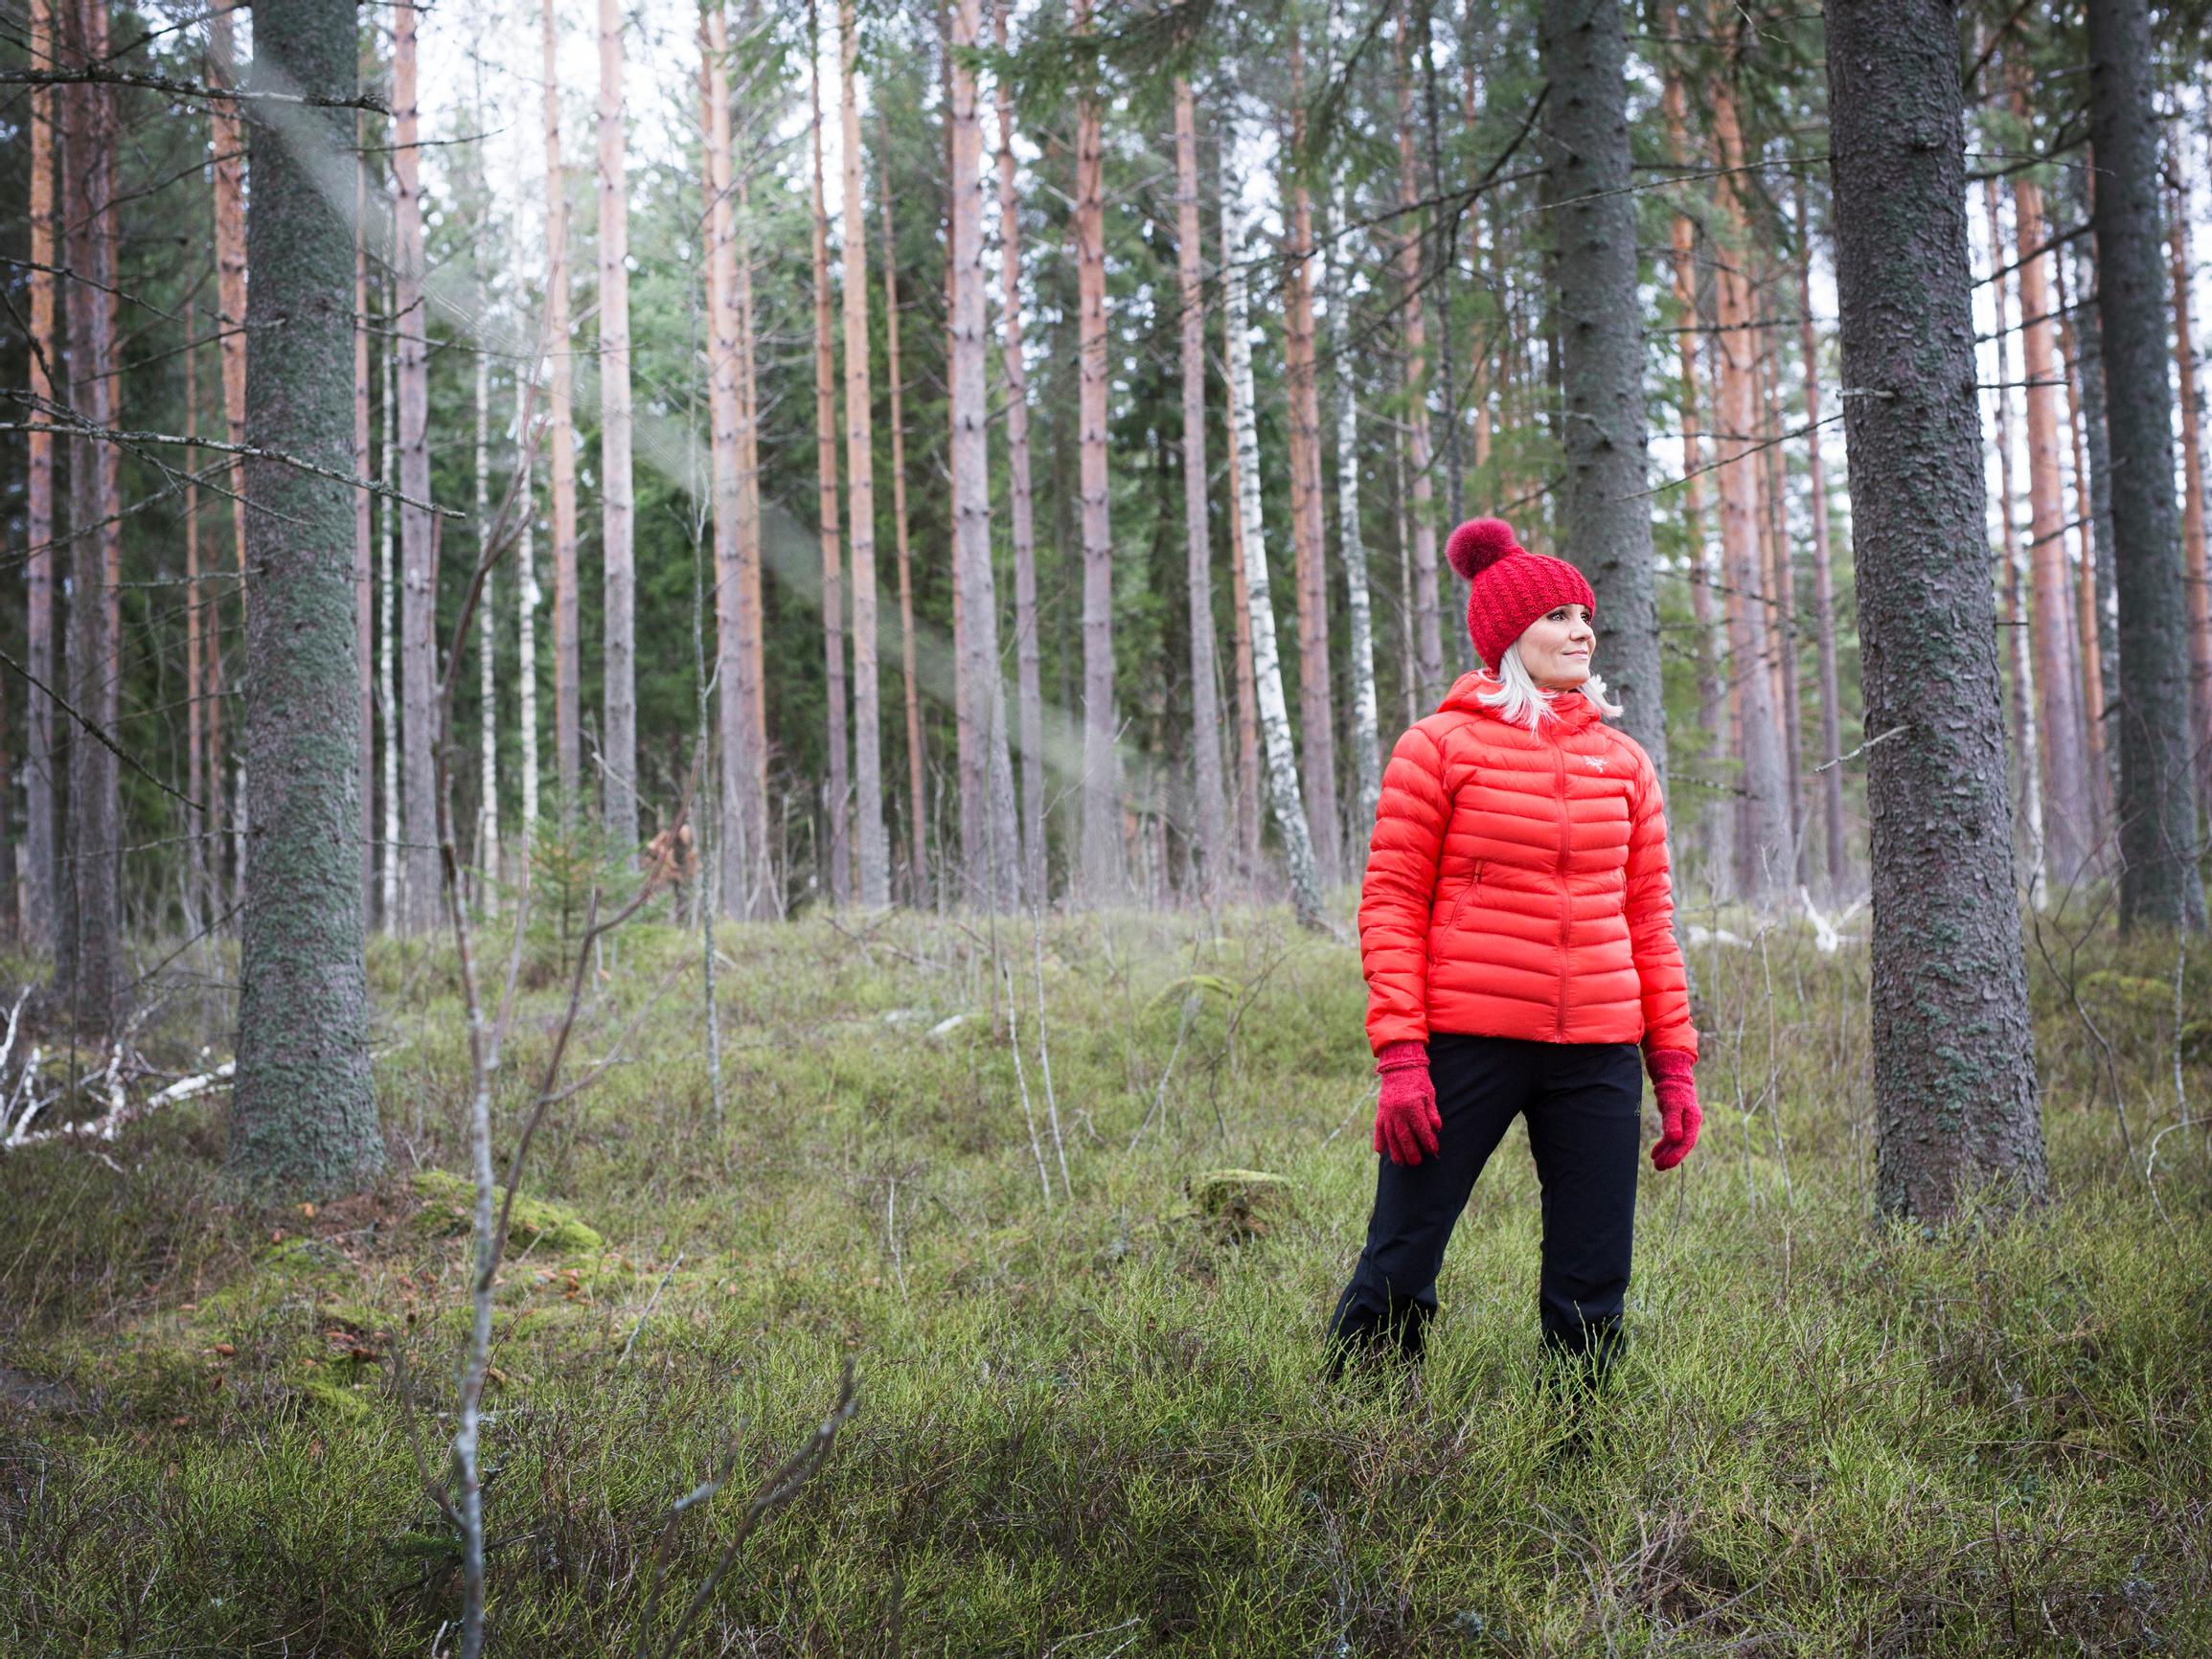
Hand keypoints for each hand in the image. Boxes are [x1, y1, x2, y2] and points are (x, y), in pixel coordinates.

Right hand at [1373, 1040, 1440, 1165]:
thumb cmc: (1418, 1080)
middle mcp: (1398, 1111)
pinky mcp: (1380, 1112)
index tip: (1433, 1150)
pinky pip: (1378, 1130)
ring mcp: (1387, 1113)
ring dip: (1396, 1152)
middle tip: (1417, 1162)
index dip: (1428, 1142)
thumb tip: (1436, 1129)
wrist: (1398, 1066)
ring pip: (1391, 1137)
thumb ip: (1432, 1113)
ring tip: (1401, 1163)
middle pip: (1405, 1138)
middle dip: (1412, 1152)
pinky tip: (1382, 1152)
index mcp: (1412, 1106)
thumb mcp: (1429, 1094)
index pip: (1422, 1130)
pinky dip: (1379, 1141)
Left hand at [1646, 1048, 1700, 1170]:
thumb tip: (1675, 1140)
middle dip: (1671, 1157)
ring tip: (1656, 1163)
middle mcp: (1691, 1122)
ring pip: (1677, 1142)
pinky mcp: (1677, 1120)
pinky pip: (1672, 1136)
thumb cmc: (1672, 1088)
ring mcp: (1685, 1121)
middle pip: (1682, 1144)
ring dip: (1667, 1152)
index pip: (1687, 1142)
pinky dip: (1665, 1144)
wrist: (1671, 1074)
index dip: (1677, 1155)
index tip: (1666, 1164)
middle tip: (1659, 1167)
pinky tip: (1656, 1152)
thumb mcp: (1670, 1105)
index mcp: (1693, 1119)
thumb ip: (1672, 1122)